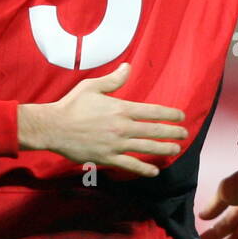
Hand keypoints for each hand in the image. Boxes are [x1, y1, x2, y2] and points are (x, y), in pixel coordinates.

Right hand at [19, 63, 187, 177]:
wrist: (53, 127)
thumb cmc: (71, 105)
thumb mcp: (92, 86)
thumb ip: (114, 80)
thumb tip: (128, 67)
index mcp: (120, 108)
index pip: (152, 111)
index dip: (169, 114)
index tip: (180, 116)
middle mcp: (122, 127)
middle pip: (154, 130)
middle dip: (172, 132)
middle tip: (184, 134)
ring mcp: (116, 144)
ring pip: (146, 147)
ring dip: (164, 149)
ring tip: (176, 149)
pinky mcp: (107, 157)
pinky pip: (129, 165)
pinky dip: (143, 169)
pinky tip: (154, 171)